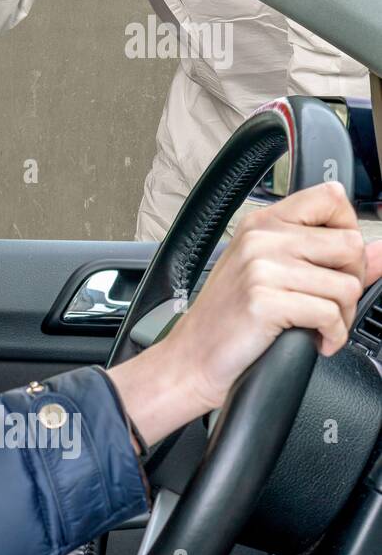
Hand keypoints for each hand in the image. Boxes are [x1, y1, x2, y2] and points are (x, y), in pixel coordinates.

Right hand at [107, 182, 381, 445]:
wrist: (192, 357)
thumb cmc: (227, 319)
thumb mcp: (272, 276)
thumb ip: (327, 259)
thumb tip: (380, 252)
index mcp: (261, 224)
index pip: (329, 197)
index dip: (348, 228)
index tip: (337, 261)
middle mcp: (260, 238)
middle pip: (350, 244)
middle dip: (352, 281)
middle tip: (328, 303)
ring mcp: (260, 267)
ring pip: (346, 284)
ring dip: (342, 316)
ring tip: (317, 326)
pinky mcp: (264, 300)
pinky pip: (330, 314)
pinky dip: (332, 335)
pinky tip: (313, 340)